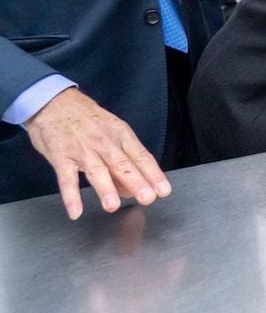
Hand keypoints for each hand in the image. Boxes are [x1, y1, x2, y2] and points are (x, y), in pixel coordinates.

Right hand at [23, 89, 172, 219]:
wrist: (54, 101)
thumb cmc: (87, 119)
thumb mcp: (112, 130)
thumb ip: (123, 158)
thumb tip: (134, 186)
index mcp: (121, 135)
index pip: (141, 157)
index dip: (153, 174)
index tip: (164, 190)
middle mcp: (104, 143)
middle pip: (123, 165)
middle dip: (136, 182)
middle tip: (147, 198)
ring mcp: (82, 150)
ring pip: (97, 171)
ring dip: (106, 189)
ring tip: (113, 205)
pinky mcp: (61, 156)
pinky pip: (66, 178)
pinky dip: (71, 196)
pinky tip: (76, 211)